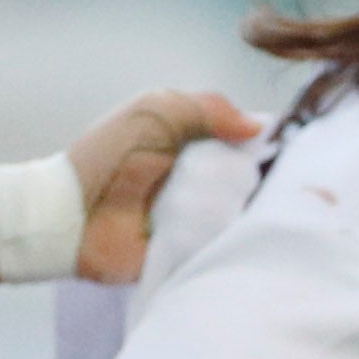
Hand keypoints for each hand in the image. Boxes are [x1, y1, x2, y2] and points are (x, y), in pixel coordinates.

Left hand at [68, 91, 258, 283]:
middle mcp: (202, 179)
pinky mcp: (194, 250)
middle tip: (277, 185)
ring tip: (261, 212)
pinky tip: (245, 237)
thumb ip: (207, 108)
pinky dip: (234, 241)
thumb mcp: (156, 112)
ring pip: (243, 213)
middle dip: (265, 180)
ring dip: (251, 212)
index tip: (286, 151)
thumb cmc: (108, 158)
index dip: (267, 144)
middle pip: (252, 179)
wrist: (73, 216)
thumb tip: (258, 128)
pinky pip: (225, 246)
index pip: (246, 143)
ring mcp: (199, 216)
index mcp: (195, 142)